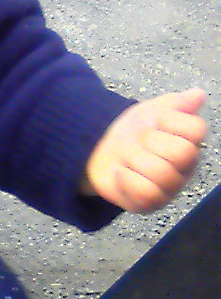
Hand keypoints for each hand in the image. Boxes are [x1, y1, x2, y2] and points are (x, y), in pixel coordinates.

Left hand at [82, 88, 207, 211]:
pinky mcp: (149, 204)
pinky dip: (127, 179)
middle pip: (182, 153)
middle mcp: (184, 168)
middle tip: (137, 140)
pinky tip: (119, 171)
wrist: (99, 150)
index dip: (171, 120)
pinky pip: (146, 194)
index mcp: (188, 143)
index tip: (154, 120)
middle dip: (150, 141)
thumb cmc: (132, 132)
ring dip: (134, 159)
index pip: (197, 130)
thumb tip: (198, 94)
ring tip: (125, 156)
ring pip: (163, 174)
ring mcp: (168, 189)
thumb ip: (176, 103)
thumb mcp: (151, 111)